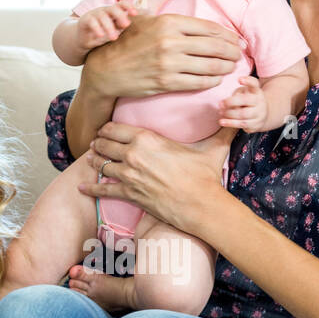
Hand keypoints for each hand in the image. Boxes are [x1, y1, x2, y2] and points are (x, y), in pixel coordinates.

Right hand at [76, 1, 138, 50]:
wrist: (83, 38)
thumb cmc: (102, 32)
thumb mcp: (113, 29)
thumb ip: (121, 25)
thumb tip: (129, 23)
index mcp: (112, 11)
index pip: (121, 4)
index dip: (129, 6)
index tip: (135, 13)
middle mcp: (103, 10)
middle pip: (113, 8)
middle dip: (120, 15)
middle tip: (126, 25)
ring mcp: (93, 14)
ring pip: (102, 16)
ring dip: (109, 26)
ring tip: (114, 38)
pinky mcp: (84, 20)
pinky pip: (91, 22)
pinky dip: (97, 28)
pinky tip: (100, 35)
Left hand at [79, 122, 236, 236]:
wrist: (202, 206)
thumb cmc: (206, 177)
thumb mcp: (213, 148)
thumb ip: (223, 128)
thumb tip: (236, 111)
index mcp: (147, 138)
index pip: (115, 128)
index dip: (107, 129)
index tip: (105, 130)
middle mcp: (133, 154)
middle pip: (104, 144)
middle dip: (98, 144)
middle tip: (96, 144)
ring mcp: (129, 175)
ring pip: (100, 165)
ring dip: (94, 162)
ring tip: (92, 160)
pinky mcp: (129, 195)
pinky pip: (103, 190)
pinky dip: (91, 189)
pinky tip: (82, 188)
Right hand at [83, 9, 241, 100]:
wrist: (105, 68)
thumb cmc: (126, 38)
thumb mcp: (142, 11)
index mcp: (168, 22)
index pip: (210, 28)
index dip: (229, 36)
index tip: (237, 40)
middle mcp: (170, 42)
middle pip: (216, 48)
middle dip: (233, 52)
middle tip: (239, 54)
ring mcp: (169, 64)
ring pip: (212, 67)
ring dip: (227, 67)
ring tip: (231, 66)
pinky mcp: (166, 83)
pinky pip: (200, 83)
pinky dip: (213, 81)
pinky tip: (216, 78)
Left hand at [219, 76, 266, 131]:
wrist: (263, 115)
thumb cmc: (247, 101)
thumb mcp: (244, 93)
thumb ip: (237, 94)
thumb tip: (227, 103)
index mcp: (256, 91)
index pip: (254, 84)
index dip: (247, 81)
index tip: (239, 79)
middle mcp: (260, 102)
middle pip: (246, 100)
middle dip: (231, 102)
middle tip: (220, 103)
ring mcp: (259, 114)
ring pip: (243, 114)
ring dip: (229, 113)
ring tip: (221, 112)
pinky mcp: (256, 124)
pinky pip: (242, 124)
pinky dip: (230, 123)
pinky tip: (222, 122)